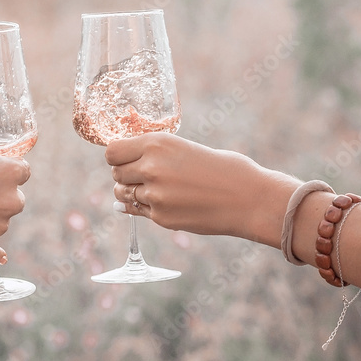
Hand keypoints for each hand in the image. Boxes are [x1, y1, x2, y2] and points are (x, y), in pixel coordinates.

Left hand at [105, 133, 298, 244]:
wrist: (248, 198)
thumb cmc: (222, 168)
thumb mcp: (185, 149)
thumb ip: (154, 155)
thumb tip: (124, 164)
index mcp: (157, 143)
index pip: (112, 152)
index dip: (118, 157)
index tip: (127, 159)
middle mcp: (151, 167)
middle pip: (115, 173)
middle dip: (126, 175)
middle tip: (145, 176)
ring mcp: (155, 195)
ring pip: (123, 194)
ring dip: (132, 192)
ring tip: (154, 189)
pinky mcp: (161, 217)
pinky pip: (138, 211)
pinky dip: (146, 208)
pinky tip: (164, 203)